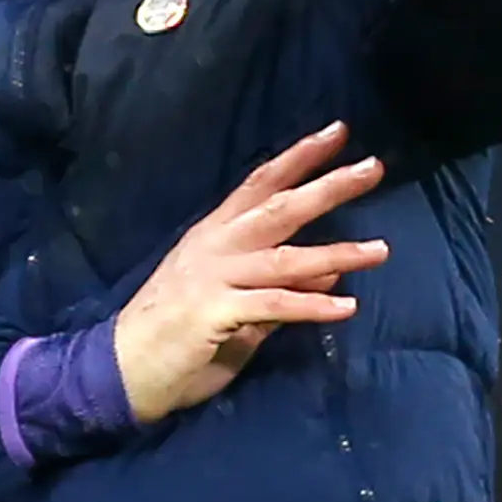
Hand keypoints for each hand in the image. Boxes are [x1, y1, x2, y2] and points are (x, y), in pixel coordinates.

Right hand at [110, 121, 388, 424]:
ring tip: (380, 250)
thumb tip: (333, 269)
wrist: (121, 369)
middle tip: (373, 168)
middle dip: (328, 186)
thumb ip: (280, 285)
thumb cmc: (178, 336)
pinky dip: (311, 305)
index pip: (262, 183)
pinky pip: (272, 306)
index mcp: (215, 233)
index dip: (300, 156)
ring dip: (336, 252)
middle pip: (279, 207)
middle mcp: (215, 245)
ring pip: (284, 257)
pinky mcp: (213, 313)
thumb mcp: (237, 304)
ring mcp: (213, 277)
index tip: (339, 131)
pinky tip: (346, 307)